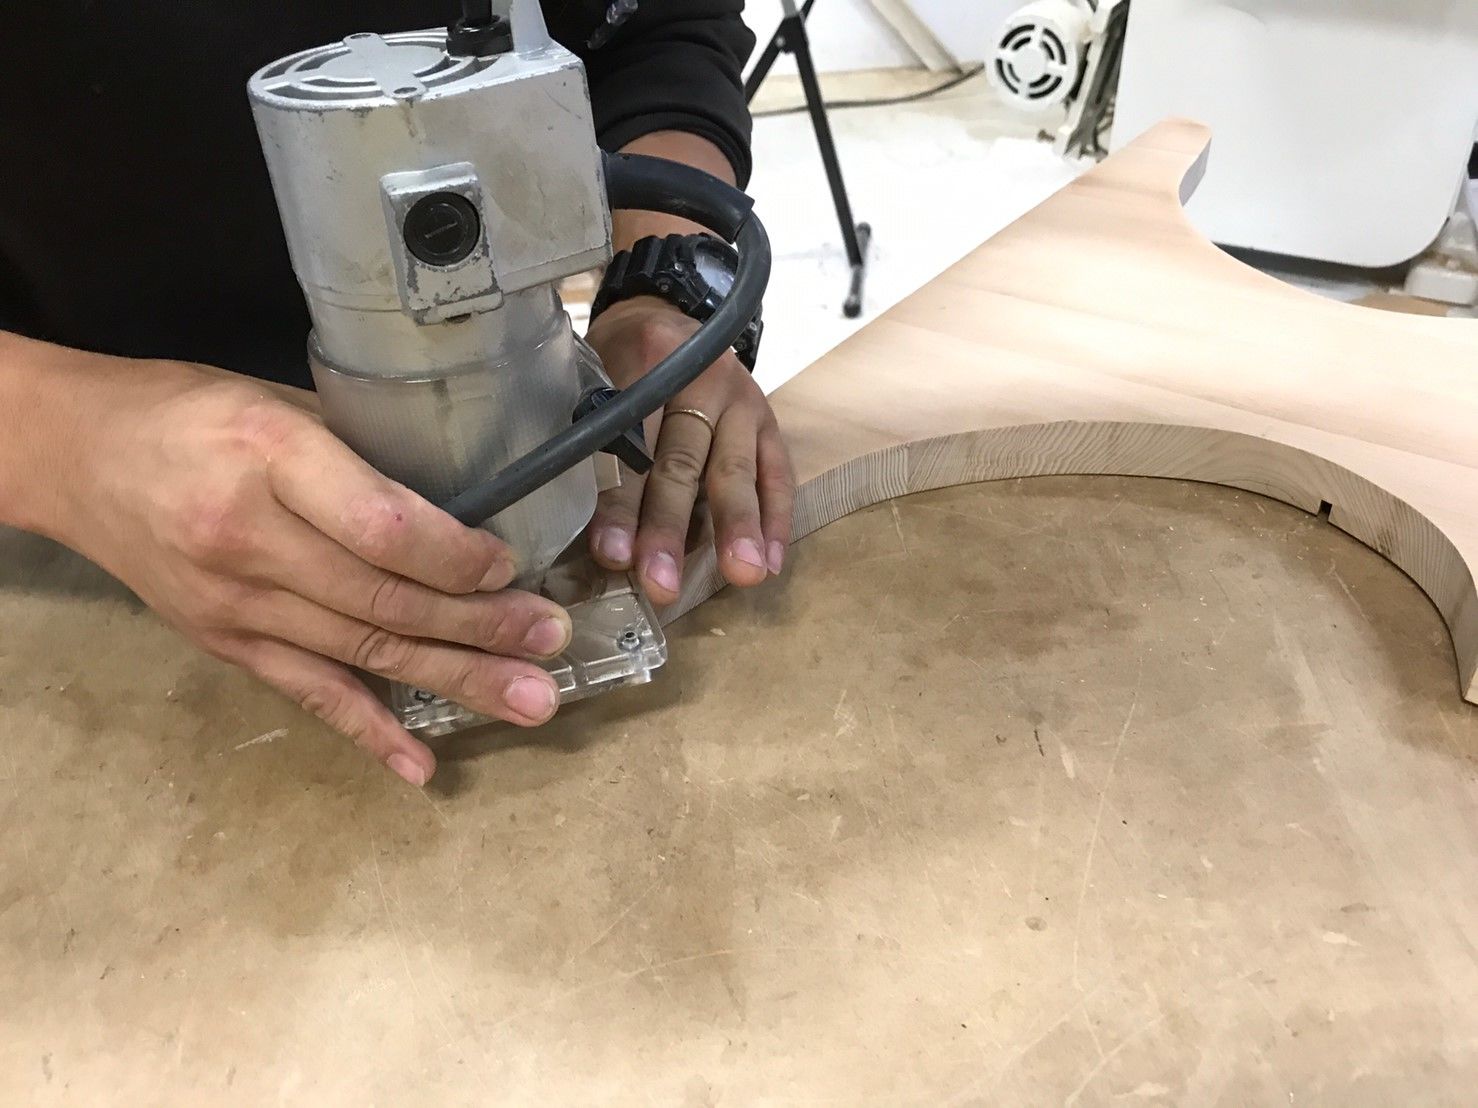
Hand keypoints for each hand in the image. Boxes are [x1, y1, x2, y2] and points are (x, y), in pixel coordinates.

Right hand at [55, 356, 569, 785]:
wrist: (73, 455)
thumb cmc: (188, 412)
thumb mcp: (279, 401)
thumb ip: (364, 454)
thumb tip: (467, 506)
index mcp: (273, 458)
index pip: (383, 528)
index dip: (457, 559)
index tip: (512, 569)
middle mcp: (251, 539)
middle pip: (384, 600)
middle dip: (480, 628)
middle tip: (553, 643)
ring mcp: (235, 604)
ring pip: (362, 653)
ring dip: (454, 680)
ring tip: (529, 701)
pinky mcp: (225, 645)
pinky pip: (308, 694)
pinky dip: (369, 733)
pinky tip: (421, 767)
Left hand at [582, 297, 794, 604]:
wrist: (667, 313)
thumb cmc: (619, 362)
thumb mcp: (594, 378)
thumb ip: (593, 439)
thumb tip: (585, 532)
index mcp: (644, 365)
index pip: (629, 442)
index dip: (619, 501)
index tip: (611, 553)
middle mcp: (699, 381)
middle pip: (682, 461)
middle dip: (669, 527)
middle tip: (661, 583)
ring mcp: (742, 401)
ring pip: (734, 470)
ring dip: (736, 528)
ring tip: (741, 576)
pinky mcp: (769, 421)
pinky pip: (777, 474)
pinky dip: (775, 519)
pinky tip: (770, 562)